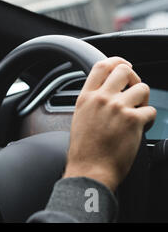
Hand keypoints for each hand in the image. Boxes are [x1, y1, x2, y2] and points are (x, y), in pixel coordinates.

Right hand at [63, 57, 155, 191]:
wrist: (90, 169)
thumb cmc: (84, 150)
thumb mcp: (80, 117)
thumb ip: (93, 101)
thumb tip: (108, 92)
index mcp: (86, 97)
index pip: (102, 66)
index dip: (117, 61)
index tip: (124, 66)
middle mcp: (101, 98)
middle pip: (124, 70)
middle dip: (134, 78)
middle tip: (134, 90)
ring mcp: (118, 108)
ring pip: (143, 88)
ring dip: (143, 99)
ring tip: (138, 112)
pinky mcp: (133, 120)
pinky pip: (151, 111)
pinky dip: (149, 119)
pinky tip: (140, 128)